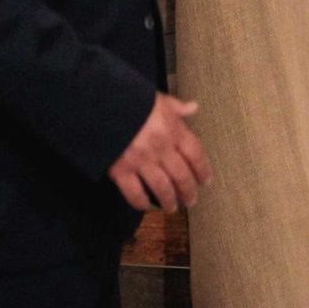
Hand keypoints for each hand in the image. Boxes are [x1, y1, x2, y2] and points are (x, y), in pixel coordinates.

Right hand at [107, 93, 212, 212]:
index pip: (195, 154)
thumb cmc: (132, 100)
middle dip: (188, 190)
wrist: (102, 106)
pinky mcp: (121, 170)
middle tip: (191, 201)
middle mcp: (162, 149)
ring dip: (169, 200)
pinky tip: (146, 207)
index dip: (203, 170)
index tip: (206, 181)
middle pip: (181, 175)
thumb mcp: (158, 99)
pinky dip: (140, 202)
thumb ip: (177, 107)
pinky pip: (134, 192)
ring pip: (161, 187)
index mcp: (174, 131)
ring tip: (172, 208)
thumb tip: (194, 107)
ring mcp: (141, 161)